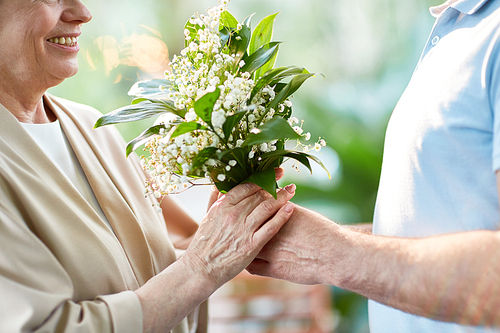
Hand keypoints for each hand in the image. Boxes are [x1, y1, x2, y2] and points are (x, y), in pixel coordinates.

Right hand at [180, 182, 295, 288]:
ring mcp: (244, 229)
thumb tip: (220, 183)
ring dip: (282, 197)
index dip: (262, 178)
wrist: (201, 268)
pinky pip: (271, 227)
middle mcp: (234, 215)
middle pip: (260, 195)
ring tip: (291, 192)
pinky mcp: (252, 244)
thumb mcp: (207, 216)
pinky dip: (282, 216)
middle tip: (287, 184)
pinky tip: (291, 208)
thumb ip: (215, 199)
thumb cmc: (204, 243)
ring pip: (268, 207)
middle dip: (275, 187)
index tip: (274, 173)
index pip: (247, 186)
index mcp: (223, 206)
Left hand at [247, 205, 339, 284]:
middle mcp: (270, 232)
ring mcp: (270, 252)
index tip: (245, 211)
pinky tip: (250, 260)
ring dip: (243, 245)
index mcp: (277, 215)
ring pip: (246, 247)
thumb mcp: (301, 215)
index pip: (253, 209)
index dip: (247, 210)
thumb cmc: (323, 232)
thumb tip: (274, 206)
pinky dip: (249, 263)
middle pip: (246, 227)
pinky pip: (252, 267)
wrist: (336, 254)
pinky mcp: (274, 270)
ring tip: (240, 244)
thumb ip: (283, 211)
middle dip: (240, 227)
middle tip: (237, 228)